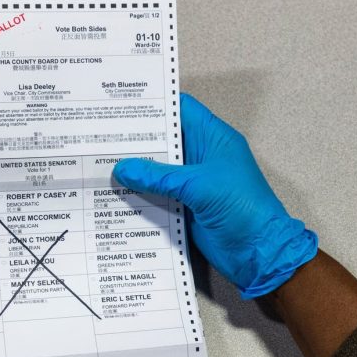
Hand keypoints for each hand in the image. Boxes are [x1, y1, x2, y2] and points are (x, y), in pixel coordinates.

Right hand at [113, 93, 316, 297]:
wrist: (258, 252)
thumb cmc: (241, 208)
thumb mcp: (198, 186)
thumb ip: (157, 176)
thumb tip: (121, 168)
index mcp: (212, 139)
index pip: (181, 109)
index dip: (154, 104)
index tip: (123, 103)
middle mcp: (200, 156)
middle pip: (164, 140)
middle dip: (135, 138)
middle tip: (100, 134)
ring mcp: (191, 181)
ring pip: (157, 169)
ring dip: (134, 168)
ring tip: (98, 160)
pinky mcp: (184, 205)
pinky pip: (156, 194)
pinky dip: (138, 192)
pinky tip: (113, 191)